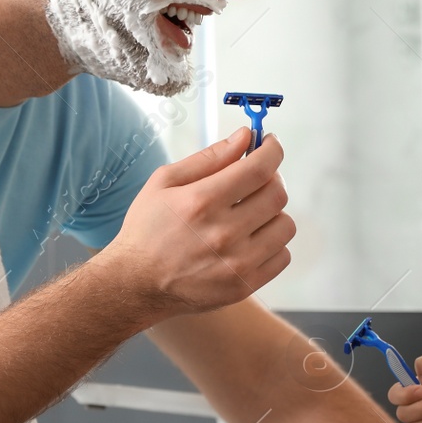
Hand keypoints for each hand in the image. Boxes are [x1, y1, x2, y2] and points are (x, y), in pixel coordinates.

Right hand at [101, 128, 294, 318]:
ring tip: (250, 214)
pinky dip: (272, 243)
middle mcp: (223, 233)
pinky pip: (282, 256)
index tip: (270, 145)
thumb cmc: (148, 229)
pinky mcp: (244, 286)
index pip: (259, 168)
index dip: (272, 150)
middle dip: (271, 179)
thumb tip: (245, 137)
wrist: (136, 283)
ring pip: (285, 225)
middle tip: (255, 180)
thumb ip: (209, 157)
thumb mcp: (165, 182)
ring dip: (273, 213)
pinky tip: (250, 240)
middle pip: (277, 194)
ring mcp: (237, 263)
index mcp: (202, 201)